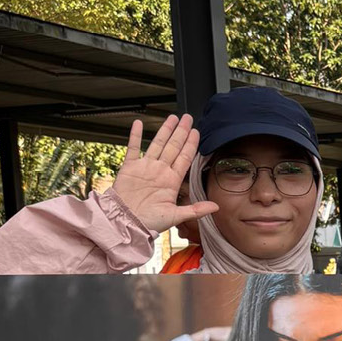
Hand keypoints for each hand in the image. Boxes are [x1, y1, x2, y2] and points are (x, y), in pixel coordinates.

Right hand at [112, 115, 218, 233]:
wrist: (125, 222)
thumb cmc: (149, 222)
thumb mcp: (176, 216)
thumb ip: (196, 209)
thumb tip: (216, 207)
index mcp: (171, 181)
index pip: (184, 158)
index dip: (191, 144)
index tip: (196, 132)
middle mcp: (160, 171)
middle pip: (173, 147)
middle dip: (181, 132)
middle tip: (188, 118)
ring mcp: (145, 167)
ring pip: (157, 144)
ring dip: (165, 130)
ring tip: (172, 118)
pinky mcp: (129, 168)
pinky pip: (133, 148)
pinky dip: (134, 135)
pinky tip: (138, 124)